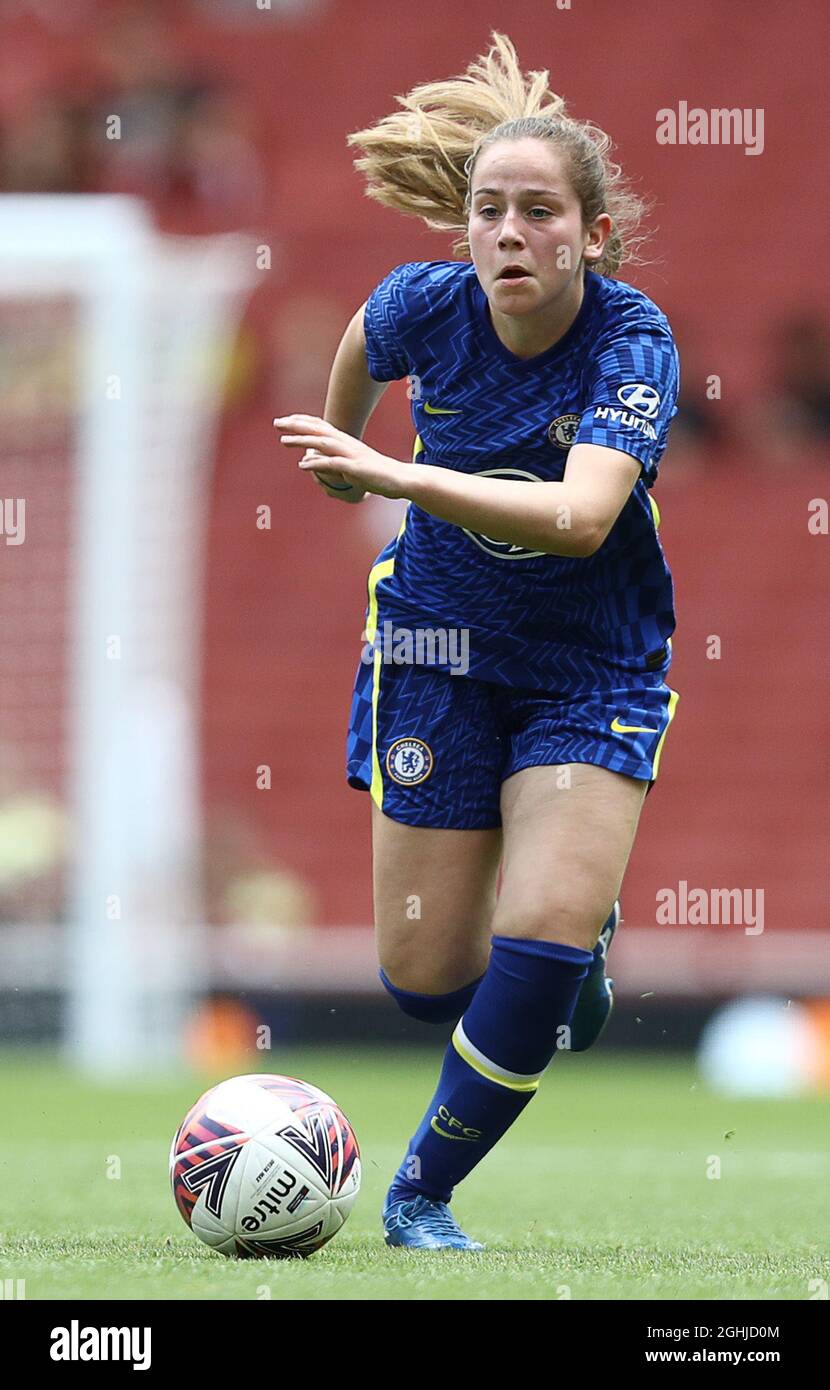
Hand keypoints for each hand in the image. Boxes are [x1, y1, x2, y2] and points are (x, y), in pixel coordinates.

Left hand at [273, 415, 412, 499]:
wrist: (399, 479)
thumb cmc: (376, 473)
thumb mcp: (352, 464)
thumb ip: (335, 462)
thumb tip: (319, 463)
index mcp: (346, 441)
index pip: (321, 426)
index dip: (303, 421)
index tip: (287, 420)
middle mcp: (347, 444)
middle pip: (319, 430)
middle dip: (297, 425)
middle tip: (277, 423)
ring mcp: (351, 455)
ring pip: (323, 444)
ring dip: (302, 441)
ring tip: (283, 441)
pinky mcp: (355, 468)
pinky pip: (333, 464)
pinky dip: (317, 463)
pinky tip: (302, 465)